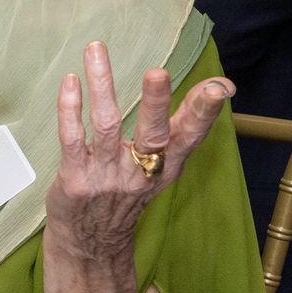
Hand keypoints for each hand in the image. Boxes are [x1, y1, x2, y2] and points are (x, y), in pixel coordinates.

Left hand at [45, 40, 234, 260]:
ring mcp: (106, 176)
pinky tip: (71, 81)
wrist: (90, 243)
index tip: (220, 87)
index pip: (190, 137)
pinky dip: (70, 108)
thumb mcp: (160, 167)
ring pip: (107, 125)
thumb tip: (218, 87)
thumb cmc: (124, 192)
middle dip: (156, 103)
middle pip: (153, 134)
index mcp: (165, 167)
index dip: (204, 113)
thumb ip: (179, 128)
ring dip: (102, 85)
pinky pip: (72, 138)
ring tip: (96, 49)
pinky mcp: (75, 179)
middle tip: (158, 71)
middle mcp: (140, 172)